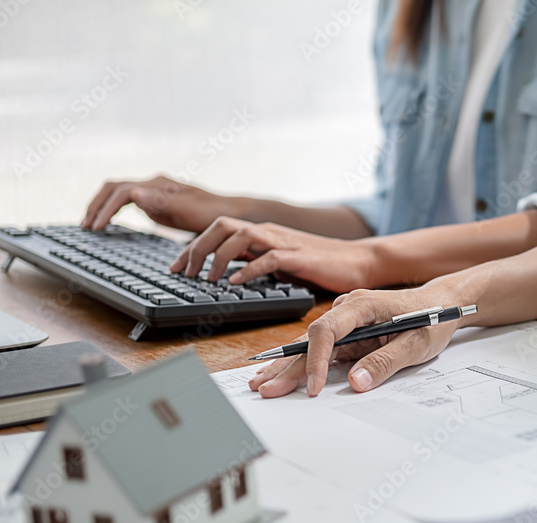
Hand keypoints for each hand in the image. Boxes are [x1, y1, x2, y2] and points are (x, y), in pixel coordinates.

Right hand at [82, 176, 236, 231]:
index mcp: (157, 185)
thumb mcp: (188, 210)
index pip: (120, 192)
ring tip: (90, 225)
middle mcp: (153, 184)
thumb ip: (160, 202)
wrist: (230, 214)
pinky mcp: (157, 201)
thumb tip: (134, 192)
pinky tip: (110, 223)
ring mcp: (154, 191)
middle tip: (85, 226)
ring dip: (102, 206)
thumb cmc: (212, 214)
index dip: (105, 210)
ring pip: (117, 192)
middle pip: (113, 188)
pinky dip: (114, 209)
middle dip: (96, 206)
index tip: (95, 228)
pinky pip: (127, 200)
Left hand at [169, 217, 376, 291]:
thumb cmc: (322, 264)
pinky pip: (268, 257)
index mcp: (263, 233)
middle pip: (221, 226)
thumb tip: (232, 273)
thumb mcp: (282, 262)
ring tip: (207, 279)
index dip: (193, 246)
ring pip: (240, 236)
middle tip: (185, 273)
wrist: (358, 261)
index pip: (218, 230)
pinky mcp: (299, 256)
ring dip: (218, 257)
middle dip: (197, 248)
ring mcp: (284, 241)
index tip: (178, 267)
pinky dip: (249, 269)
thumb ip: (258, 261)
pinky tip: (237, 282)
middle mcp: (269, 232)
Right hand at [248, 285, 465, 397]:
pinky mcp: (348, 332)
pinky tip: (279, 374)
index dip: (316, 361)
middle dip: (286, 366)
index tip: (313, 387)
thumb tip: (357, 382)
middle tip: (265, 389)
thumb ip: (386, 361)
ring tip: (261, 384)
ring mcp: (346, 320)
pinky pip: (320, 349)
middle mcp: (348, 309)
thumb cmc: (433, 318)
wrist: (443, 304)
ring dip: (286, 366)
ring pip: (309, 344)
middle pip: (310, 339)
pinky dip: (300, 363)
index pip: (327, 331)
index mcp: (363, 305)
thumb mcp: (416, 343)